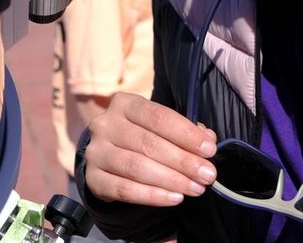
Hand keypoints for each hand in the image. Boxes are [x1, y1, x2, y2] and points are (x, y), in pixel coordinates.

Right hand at [83, 92, 217, 206]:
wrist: (108, 156)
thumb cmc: (142, 136)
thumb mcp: (160, 127)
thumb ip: (184, 131)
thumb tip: (207, 139)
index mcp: (125, 104)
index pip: (158, 117)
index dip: (186, 134)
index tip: (209, 150)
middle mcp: (105, 124)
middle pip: (149, 144)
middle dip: (184, 161)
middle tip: (208, 174)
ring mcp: (96, 152)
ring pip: (137, 167)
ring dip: (171, 180)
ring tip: (196, 188)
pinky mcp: (93, 178)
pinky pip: (124, 189)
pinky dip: (152, 196)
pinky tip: (174, 198)